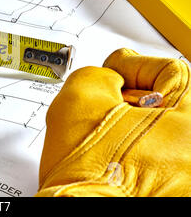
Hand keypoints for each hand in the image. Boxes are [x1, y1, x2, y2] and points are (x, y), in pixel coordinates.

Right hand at [37, 48, 189, 195]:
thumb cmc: (89, 178)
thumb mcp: (81, 99)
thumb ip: (97, 73)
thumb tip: (107, 79)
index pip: (169, 71)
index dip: (132, 67)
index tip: (113, 73)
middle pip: (167, 105)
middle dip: (131, 101)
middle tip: (104, 110)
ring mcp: (188, 177)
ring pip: (161, 135)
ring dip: (131, 130)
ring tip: (104, 144)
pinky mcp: (175, 192)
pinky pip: (160, 161)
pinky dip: (136, 155)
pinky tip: (113, 163)